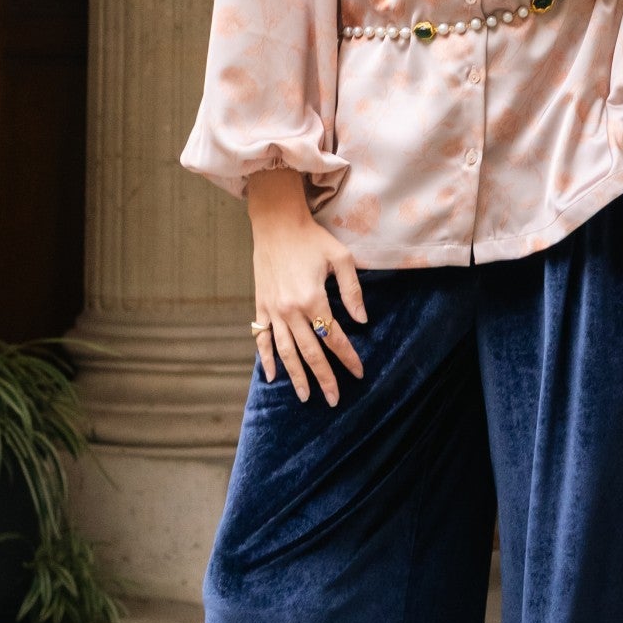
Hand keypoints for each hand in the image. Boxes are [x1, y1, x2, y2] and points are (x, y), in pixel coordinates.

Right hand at [246, 168, 365, 405]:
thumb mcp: (341, 258)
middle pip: (310, 352)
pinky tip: (271, 376)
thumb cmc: (312, 238)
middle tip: (334, 399)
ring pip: (285, 351)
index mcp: (313, 298)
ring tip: (305, 397)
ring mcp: (272, 310)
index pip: (333, 337)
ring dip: (296, 376)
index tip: (359, 374)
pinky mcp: (260, 305)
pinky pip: (262, 338)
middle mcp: (291, 309)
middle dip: (324, 378)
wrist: (276, 223)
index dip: (347, 357)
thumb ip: (352, 291)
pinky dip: (265, 358)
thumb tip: (362, 321)